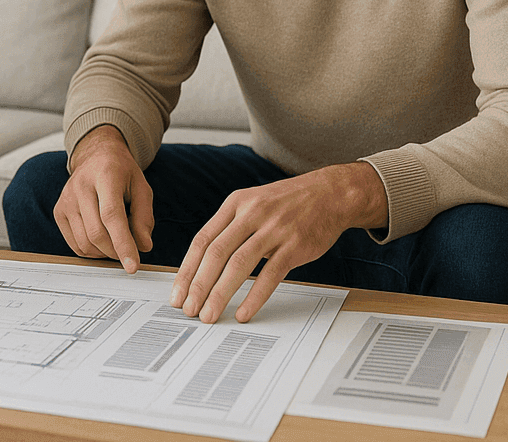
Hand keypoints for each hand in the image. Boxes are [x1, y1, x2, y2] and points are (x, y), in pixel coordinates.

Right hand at [53, 125, 153, 272]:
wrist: (96, 157)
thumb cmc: (122, 174)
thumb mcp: (142, 188)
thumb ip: (144, 217)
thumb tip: (143, 247)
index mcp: (105, 175)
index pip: (111, 215)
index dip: (123, 243)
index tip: (133, 266)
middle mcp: (80, 186)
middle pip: (96, 233)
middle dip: (116, 251)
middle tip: (130, 252)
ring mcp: (66, 199)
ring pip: (84, 243)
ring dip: (104, 253)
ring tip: (117, 242)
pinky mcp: (59, 211)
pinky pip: (75, 244)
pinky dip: (92, 252)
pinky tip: (102, 242)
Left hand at [169, 162, 386, 323]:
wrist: (329, 193)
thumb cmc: (287, 203)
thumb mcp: (252, 202)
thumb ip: (229, 227)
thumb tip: (204, 264)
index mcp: (235, 203)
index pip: (202, 240)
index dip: (187, 269)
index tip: (177, 293)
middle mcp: (251, 214)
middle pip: (216, 253)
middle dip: (198, 285)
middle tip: (189, 310)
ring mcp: (273, 229)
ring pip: (238, 265)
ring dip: (220, 293)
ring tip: (210, 315)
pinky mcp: (294, 245)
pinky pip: (270, 275)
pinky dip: (254, 296)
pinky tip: (243, 312)